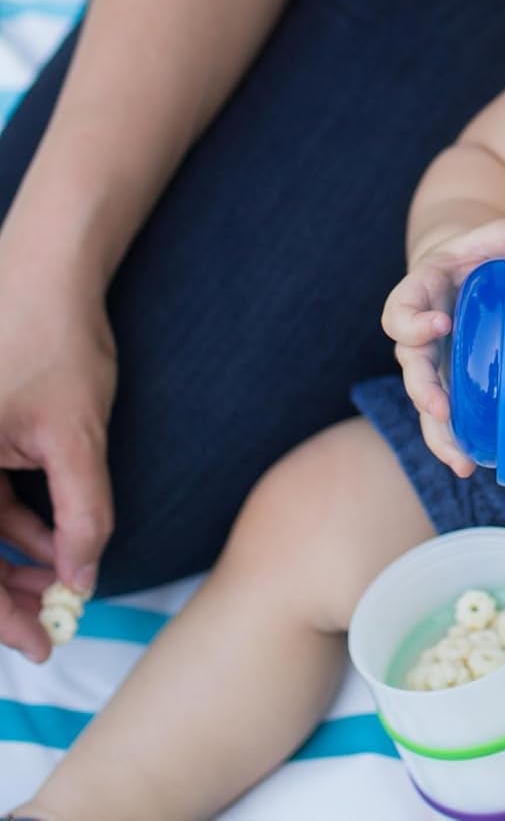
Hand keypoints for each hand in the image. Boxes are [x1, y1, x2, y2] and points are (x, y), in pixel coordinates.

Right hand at [0, 254, 116, 659]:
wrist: (48, 273)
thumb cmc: (56, 342)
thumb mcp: (77, 435)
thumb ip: (82, 512)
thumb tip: (84, 579)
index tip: (39, 644)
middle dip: (3, 597)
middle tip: (52, 628)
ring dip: (11, 565)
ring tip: (63, 588)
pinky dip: (13, 530)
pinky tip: (58, 547)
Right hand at [381, 219, 504, 475]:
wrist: (470, 266)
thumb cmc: (483, 249)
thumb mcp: (496, 233)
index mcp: (422, 290)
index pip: (400, 306)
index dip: (412, 319)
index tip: (439, 322)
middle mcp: (420, 329)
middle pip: (409, 363)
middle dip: (422, 388)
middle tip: (439, 406)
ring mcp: (434, 358)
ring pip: (424, 399)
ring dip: (436, 430)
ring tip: (458, 458)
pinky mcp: (451, 378)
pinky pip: (445, 413)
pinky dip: (453, 440)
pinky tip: (471, 464)